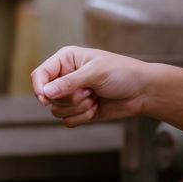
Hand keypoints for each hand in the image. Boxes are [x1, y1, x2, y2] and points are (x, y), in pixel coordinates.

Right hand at [31, 46, 151, 126]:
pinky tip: (96, 107)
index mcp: (65, 60)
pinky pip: (67, 121)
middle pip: (48, 96)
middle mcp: (65, 77)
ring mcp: (72, 95)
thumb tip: (45, 93)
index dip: (39, 87)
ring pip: (57, 110)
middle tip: (89, 91)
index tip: (45, 99)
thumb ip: (68, 83)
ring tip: (94, 98)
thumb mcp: (95, 73)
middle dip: (69, 98)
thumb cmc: (122, 73)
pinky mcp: (79, 111)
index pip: (40, 74)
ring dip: (77, 108)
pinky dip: (82, 117)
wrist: (143, 92)